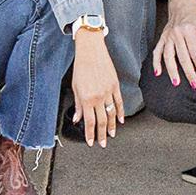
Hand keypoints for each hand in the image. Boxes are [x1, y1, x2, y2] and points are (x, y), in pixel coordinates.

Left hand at [68, 29, 123, 144]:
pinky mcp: (115, 85)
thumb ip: (77, 105)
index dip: (91, 134)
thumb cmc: (81, 67)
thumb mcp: (75, 87)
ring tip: (112, 134)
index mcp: (86, 98)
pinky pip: (119, 102)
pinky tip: (120, 120)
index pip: (89, 122)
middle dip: (102, 135)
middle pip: (102, 121)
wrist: (91, 51)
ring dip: (112, 126)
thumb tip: (77, 118)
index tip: (91, 142)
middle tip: (103, 143)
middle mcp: (98, 97)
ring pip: (112, 114)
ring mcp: (108, 92)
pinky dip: (120, 112)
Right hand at [149, 5, 195, 89]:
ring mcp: (167, 36)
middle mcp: (177, 33)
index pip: (195, 53)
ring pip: (168, 56)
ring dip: (172, 71)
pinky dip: (156, 63)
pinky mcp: (162, 38)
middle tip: (194, 84)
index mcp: (189, 30)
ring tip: (176, 82)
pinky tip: (158, 72)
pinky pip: (157, 52)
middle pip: (182, 57)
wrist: (182, 6)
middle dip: (189, 72)